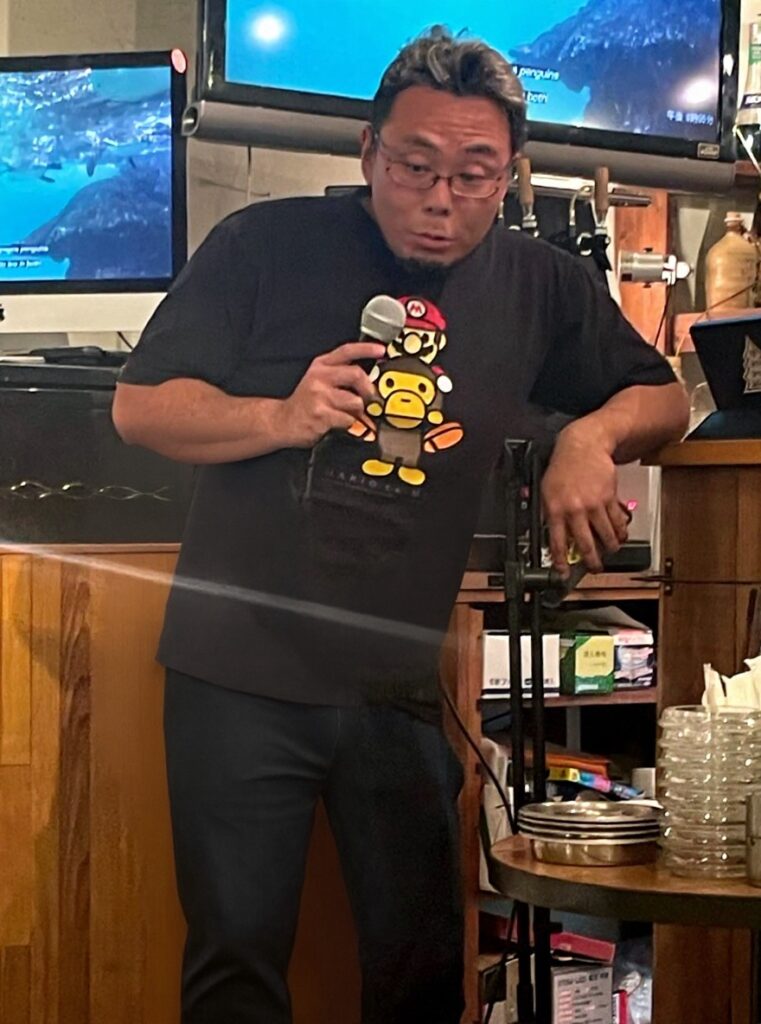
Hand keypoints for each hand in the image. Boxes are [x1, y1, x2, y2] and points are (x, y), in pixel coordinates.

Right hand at [275, 341, 384, 447]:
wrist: (283, 422)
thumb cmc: (305, 403)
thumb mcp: (318, 380)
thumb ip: (340, 374)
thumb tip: (369, 378)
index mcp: (321, 366)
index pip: (346, 351)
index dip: (366, 349)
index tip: (380, 350)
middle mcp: (319, 377)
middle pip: (357, 374)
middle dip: (368, 389)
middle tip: (367, 397)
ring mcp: (319, 396)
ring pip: (356, 401)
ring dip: (357, 412)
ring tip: (346, 414)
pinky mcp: (321, 414)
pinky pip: (349, 420)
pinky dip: (348, 425)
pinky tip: (337, 423)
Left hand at [541, 424, 629, 575]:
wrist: (584, 446)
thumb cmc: (564, 467)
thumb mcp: (546, 490)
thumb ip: (547, 512)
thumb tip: (547, 531)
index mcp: (555, 509)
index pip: (557, 542)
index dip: (561, 562)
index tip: (563, 573)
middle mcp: (575, 509)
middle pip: (586, 544)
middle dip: (592, 561)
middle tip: (595, 567)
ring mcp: (594, 505)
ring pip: (606, 536)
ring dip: (610, 547)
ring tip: (610, 551)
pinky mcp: (610, 499)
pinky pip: (618, 522)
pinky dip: (621, 531)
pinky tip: (621, 535)